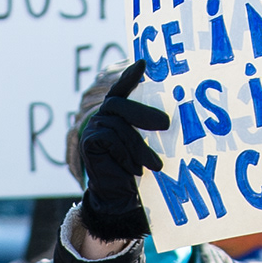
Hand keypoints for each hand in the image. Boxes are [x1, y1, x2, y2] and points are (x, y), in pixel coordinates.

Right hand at [67, 63, 170, 247]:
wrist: (118, 198)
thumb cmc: (138, 170)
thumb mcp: (147, 145)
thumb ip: (150, 128)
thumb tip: (172, 118)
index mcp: (117, 114)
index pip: (121, 89)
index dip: (130, 76)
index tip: (143, 63)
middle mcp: (102, 117)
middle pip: (119, 104)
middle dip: (143, 113)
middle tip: (167, 125)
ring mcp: (93, 128)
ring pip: (119, 127)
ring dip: (140, 147)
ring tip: (155, 165)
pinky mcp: (89, 142)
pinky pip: (111, 140)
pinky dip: (126, 155)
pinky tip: (135, 170)